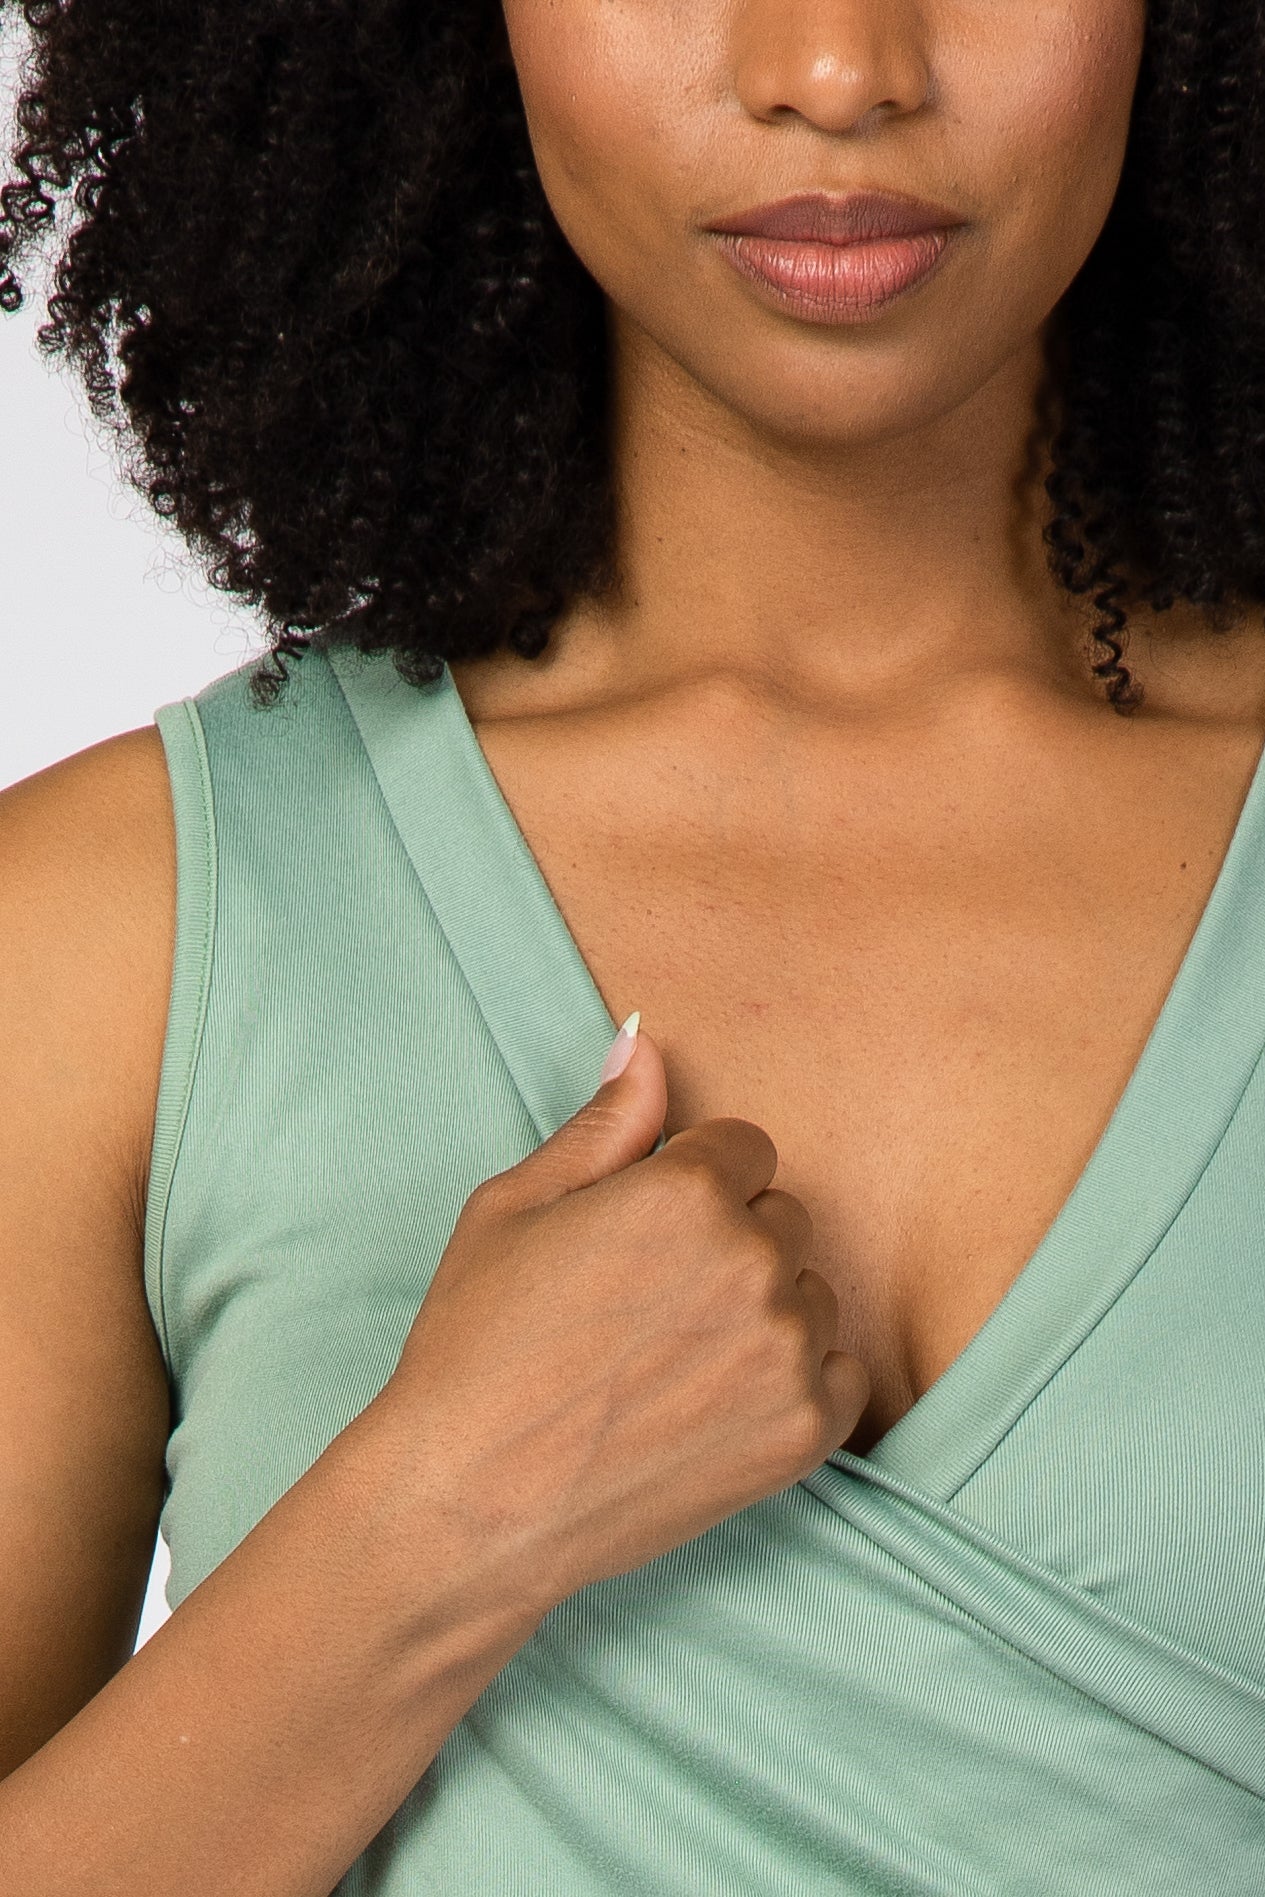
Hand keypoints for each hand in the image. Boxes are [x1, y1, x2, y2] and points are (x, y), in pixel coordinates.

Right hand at [386, 1020, 869, 1603]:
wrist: (470, 1502)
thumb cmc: (476, 1346)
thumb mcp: (515, 1208)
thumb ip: (603, 1124)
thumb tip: (644, 1043)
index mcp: (687, 1191)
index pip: (743, 1148)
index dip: (690, 1186)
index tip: (641, 1239)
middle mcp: (753, 1260)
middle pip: (781, 1217)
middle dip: (729, 1244)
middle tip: (646, 1305)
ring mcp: (787, 1351)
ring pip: (810, 1294)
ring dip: (762, 1313)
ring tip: (670, 1361)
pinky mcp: (804, 1432)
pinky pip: (840, 1373)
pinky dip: (795, 1383)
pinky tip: (716, 1402)